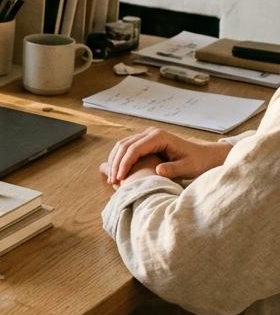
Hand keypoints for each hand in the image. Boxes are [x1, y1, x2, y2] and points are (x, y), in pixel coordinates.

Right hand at [103, 128, 231, 186]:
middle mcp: (151, 133)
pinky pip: (127, 148)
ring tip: (112, 179)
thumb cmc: (197, 162)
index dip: (125, 164)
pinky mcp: (146, 142)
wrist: (204, 155)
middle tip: (112, 181)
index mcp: (159, 137)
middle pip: (125, 145)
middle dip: (116, 164)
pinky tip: (118, 173)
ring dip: (115, 161)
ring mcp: (147, 136)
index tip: (120, 179)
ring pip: (123, 146)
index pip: (134, 149)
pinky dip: (119, 160)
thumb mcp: (188, 167)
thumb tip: (158, 171)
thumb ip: (174, 169)